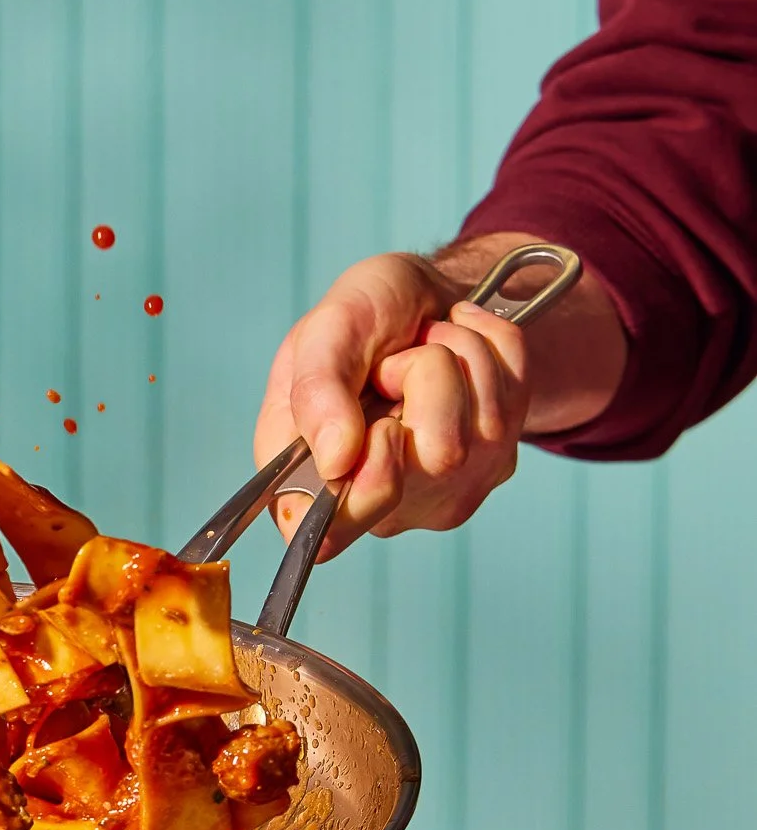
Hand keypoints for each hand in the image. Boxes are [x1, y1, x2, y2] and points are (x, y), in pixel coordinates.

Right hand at [253, 252, 531, 553]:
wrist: (421, 296)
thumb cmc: (361, 316)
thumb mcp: (323, 330)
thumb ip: (317, 392)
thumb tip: (335, 461)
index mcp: (312, 475)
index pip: (332, 533)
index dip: (369, 484)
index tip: (382, 428)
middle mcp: (379, 498)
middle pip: (437, 460)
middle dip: (425, 378)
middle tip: (396, 362)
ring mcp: (445, 489)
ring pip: (485, 426)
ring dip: (461, 357)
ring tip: (429, 346)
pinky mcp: (496, 465)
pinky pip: (517, 401)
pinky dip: (494, 352)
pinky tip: (463, 350)